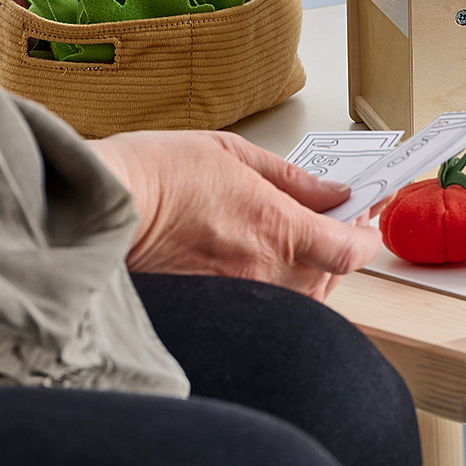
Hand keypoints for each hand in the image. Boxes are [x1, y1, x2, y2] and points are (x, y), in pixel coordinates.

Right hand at [92, 129, 379, 302]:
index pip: (350, 249)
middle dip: (339, 248)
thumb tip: (331, 191)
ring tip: (297, 240)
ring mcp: (239, 297)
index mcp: (277, 229)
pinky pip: (264, 307)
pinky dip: (275, 288)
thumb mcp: (234, 154)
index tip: (367, 218)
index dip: (367, 235)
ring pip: (300, 297)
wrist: (98, 210)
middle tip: (334, 220)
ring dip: (311, 271)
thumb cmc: (154, 175)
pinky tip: (260, 264)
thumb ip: (292, 179)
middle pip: (331, 276)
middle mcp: (264, 272)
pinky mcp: (214, 310)